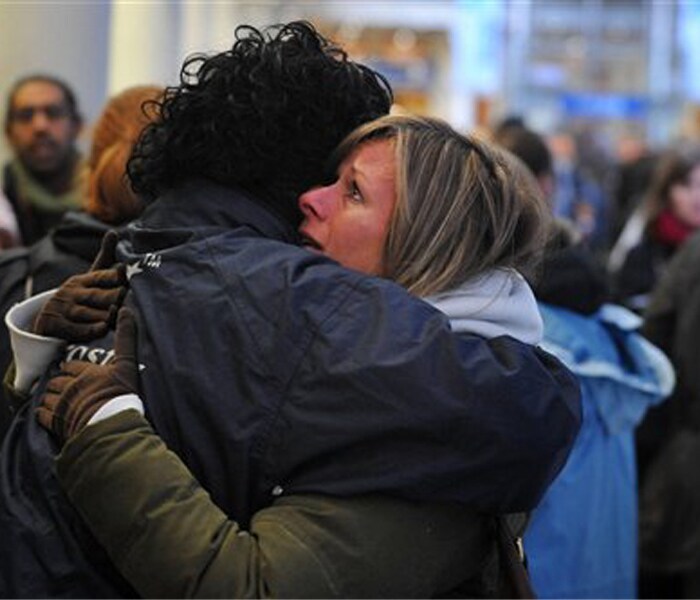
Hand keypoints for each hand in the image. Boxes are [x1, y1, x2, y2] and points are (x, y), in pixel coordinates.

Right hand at [33, 231, 127, 340]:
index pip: (98, 276)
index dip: (111, 274)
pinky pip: (74, 329)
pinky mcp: (53, 326)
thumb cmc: (80, 297)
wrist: (48, 320)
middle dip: (110, 295)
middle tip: (125, 293)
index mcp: (81, 280)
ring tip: (117, 311)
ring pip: (84, 312)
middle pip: (94, 295)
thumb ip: (105, 259)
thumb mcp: (90, 279)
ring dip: (102, 313)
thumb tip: (114, 231)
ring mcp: (60, 309)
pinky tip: (104, 329)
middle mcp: (70, 293)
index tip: (123, 269)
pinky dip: (89, 330)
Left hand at [37, 307, 139, 443]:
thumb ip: (126, 338)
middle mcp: (70, 387)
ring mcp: (62, 405)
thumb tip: (126, 310)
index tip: (73, 369)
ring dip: (51, 397)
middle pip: (58, 381)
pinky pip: (43, 416)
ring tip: (58, 400)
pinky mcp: (57, 423)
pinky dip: (45, 414)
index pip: (72, 366)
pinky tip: (52, 415)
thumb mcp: (127, 364)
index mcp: (85, 373)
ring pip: (48, 397)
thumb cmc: (120, 394)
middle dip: (60, 382)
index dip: (72, 367)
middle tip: (65, 385)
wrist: (110, 425)